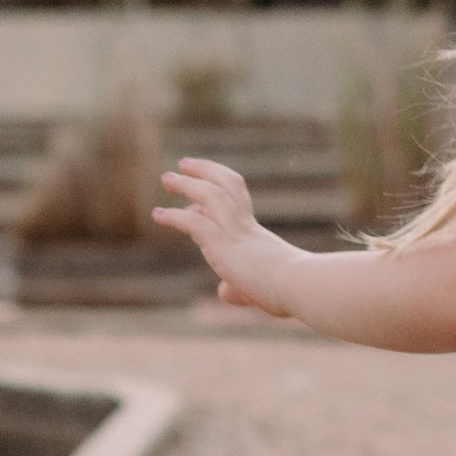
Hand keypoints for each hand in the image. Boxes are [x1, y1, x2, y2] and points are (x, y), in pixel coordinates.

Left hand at [154, 155, 298, 317]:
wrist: (298, 285)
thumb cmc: (289, 291)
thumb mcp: (262, 288)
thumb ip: (239, 288)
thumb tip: (224, 291)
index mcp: (256, 235)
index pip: (236, 203)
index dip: (219, 191)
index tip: (199, 191)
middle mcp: (244, 227)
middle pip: (227, 185)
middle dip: (205, 171)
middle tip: (184, 164)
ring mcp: (233, 232)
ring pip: (209, 195)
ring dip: (187, 184)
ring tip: (167, 178)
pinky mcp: (222, 243)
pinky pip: (193, 222)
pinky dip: (173, 216)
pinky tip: (158, 215)